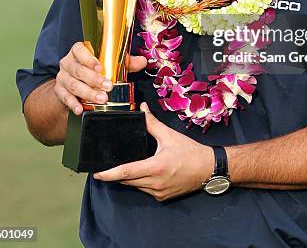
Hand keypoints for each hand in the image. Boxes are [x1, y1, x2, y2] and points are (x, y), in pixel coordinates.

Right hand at [55, 41, 146, 114]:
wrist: (75, 82)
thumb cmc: (95, 70)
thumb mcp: (110, 64)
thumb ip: (126, 62)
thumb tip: (142, 61)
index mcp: (78, 52)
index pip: (79, 50)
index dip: (88, 58)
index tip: (100, 67)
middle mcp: (68, 63)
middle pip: (78, 70)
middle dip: (94, 80)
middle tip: (108, 87)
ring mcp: (62, 77)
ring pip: (73, 84)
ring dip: (87, 93)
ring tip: (101, 99)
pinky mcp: (59, 91)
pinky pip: (65, 97)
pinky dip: (73, 103)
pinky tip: (81, 109)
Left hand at [93, 103, 213, 201]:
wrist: (209, 169)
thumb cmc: (190, 152)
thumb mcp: (170, 135)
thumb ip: (152, 123)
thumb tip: (142, 108)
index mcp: (155, 167)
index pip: (126, 172)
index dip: (109, 174)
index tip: (97, 174)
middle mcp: (155, 183)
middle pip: (127, 180)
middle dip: (115, 174)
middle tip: (105, 167)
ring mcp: (158, 193)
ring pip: (135, 186)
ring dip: (128, 178)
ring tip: (124, 166)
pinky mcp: (162, 197)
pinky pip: (145, 190)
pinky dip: (140, 182)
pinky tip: (143, 172)